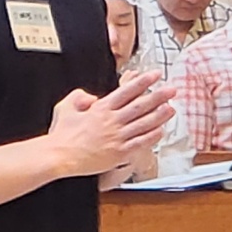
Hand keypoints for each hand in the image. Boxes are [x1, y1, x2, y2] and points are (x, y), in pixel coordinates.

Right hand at [47, 74, 175, 178]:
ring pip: (143, 124)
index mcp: (101, 109)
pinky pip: (139, 143)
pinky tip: (160, 131)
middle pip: (140, 105)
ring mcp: (117, 137)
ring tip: (171, 108)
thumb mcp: (65, 106)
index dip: (142, 81)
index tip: (154, 75)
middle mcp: (112, 121)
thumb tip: (92, 97)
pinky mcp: (118, 153)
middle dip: (158, 96)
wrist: (60, 156)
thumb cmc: (62, 134)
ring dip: (159, 115)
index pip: (126, 91)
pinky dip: (151, 137)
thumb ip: (80, 96)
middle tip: (171, 89)